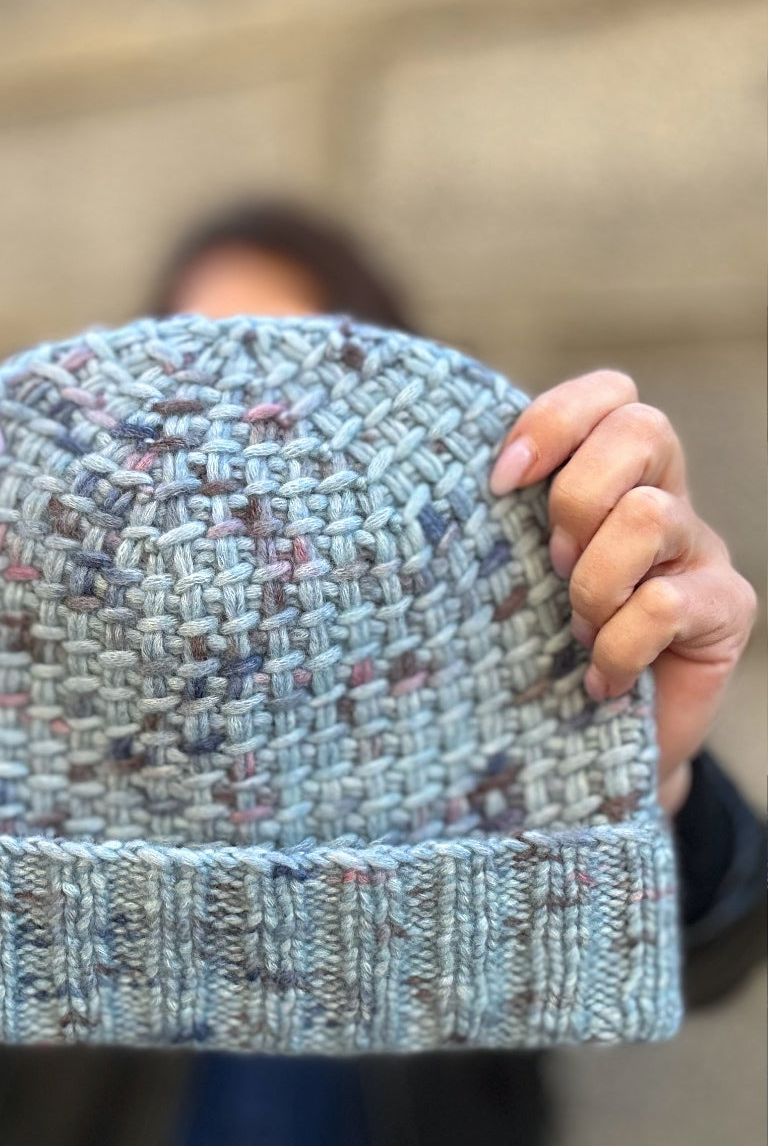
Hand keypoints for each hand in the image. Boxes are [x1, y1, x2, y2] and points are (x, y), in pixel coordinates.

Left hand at [489, 370, 757, 815]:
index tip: (498, 483)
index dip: (554, 421)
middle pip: (642, 428)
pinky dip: (617, 647)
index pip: (609, 395)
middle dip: (577, 497)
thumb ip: (490, 526)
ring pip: (649, 516)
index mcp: (609, 476)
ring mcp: (699, 551)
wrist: (589, 750)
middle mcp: (663, 498)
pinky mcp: (725, 609)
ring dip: (594, 583)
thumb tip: (421, 480)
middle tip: (551, 565)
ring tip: (575, 632)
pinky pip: (667, 604)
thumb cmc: (533, 652)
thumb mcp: (505, 578)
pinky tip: (599, 681)